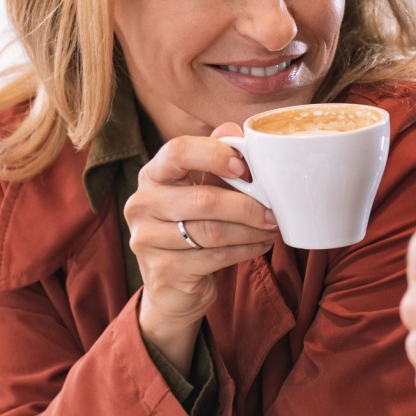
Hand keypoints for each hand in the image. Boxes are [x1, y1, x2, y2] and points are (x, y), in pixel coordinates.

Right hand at [124, 122, 277, 360]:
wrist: (173, 286)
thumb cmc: (191, 228)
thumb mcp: (200, 191)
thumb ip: (214, 163)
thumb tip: (235, 129)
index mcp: (151, 175)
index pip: (178, 151)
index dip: (215, 155)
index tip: (245, 168)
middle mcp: (142, 205)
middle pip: (203, 199)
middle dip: (246, 205)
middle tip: (274, 211)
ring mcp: (147, 240)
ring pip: (212, 232)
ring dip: (250, 230)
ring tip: (271, 228)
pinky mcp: (163, 271)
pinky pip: (214, 257)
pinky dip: (245, 250)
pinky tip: (260, 245)